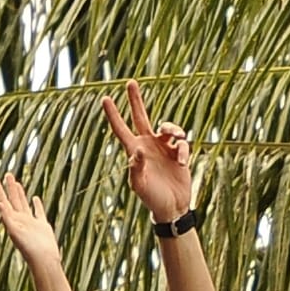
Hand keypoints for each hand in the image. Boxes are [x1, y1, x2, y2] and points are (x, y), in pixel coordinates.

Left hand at [0, 172, 62, 266]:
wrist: (43, 261)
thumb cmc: (29, 249)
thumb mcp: (15, 232)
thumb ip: (6, 218)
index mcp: (12, 220)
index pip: (4, 201)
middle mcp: (20, 220)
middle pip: (13, 200)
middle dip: (9, 187)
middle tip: (7, 174)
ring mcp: (31, 223)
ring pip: (24, 204)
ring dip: (20, 194)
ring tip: (17, 183)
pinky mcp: (42, 226)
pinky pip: (38, 212)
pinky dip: (36, 204)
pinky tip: (35, 198)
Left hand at [99, 79, 194, 222]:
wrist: (171, 208)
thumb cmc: (152, 198)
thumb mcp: (139, 185)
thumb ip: (136, 168)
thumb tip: (137, 151)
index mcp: (135, 150)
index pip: (121, 129)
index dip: (113, 114)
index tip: (105, 98)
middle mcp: (148, 145)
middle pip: (141, 116)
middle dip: (136, 100)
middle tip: (131, 82)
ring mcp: (164, 148)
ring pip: (168, 127)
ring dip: (173, 127)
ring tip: (179, 136)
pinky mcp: (179, 153)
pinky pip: (183, 144)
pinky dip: (184, 150)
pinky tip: (182, 163)